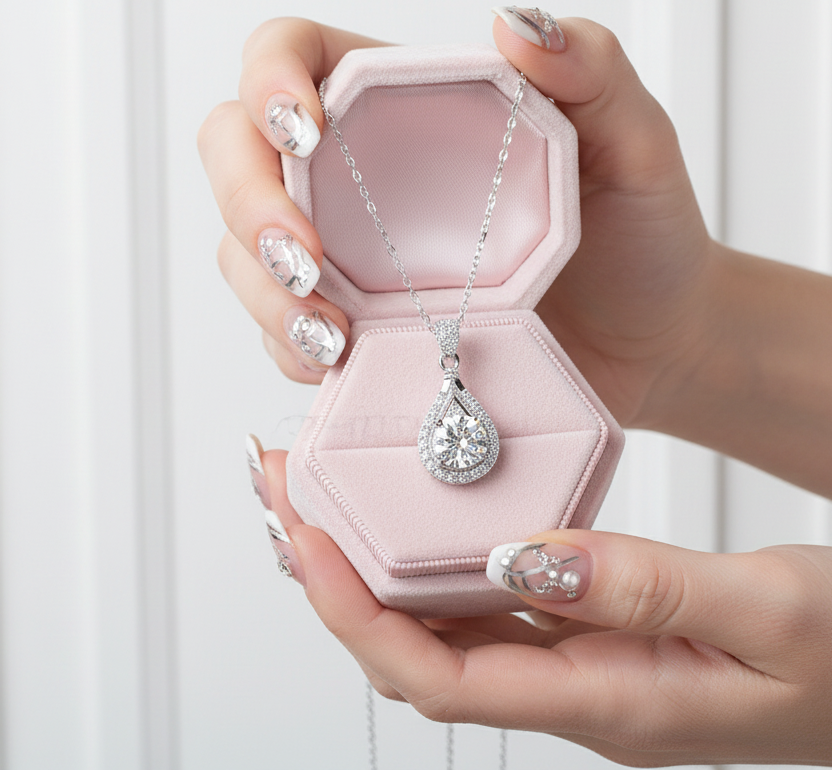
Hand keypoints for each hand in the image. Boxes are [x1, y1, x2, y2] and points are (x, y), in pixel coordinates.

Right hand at [197, 15, 712, 414]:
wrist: (648, 345)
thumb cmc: (639, 240)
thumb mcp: (634, 143)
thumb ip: (591, 67)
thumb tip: (516, 23)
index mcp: (408, 110)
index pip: (294, 59)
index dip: (269, 79)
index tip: (305, 131)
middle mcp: (361, 181)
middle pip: (238, 157)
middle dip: (248, 203)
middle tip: (301, 255)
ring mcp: (351, 260)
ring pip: (245, 257)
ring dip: (266, 296)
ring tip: (331, 335)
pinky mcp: (357, 331)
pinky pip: (286, 337)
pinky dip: (295, 352)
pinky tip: (343, 365)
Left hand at [254, 443, 831, 766]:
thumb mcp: (769, 613)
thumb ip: (647, 586)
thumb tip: (526, 555)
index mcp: (607, 701)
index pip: (438, 676)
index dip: (354, 613)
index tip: (304, 539)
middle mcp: (575, 689)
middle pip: (417, 651)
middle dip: (336, 582)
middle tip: (288, 499)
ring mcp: (581, 663)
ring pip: (444, 626)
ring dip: (376, 570)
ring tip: (326, 501)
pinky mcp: (594, 632)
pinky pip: (491, 603)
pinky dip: (439, 562)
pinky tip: (419, 520)